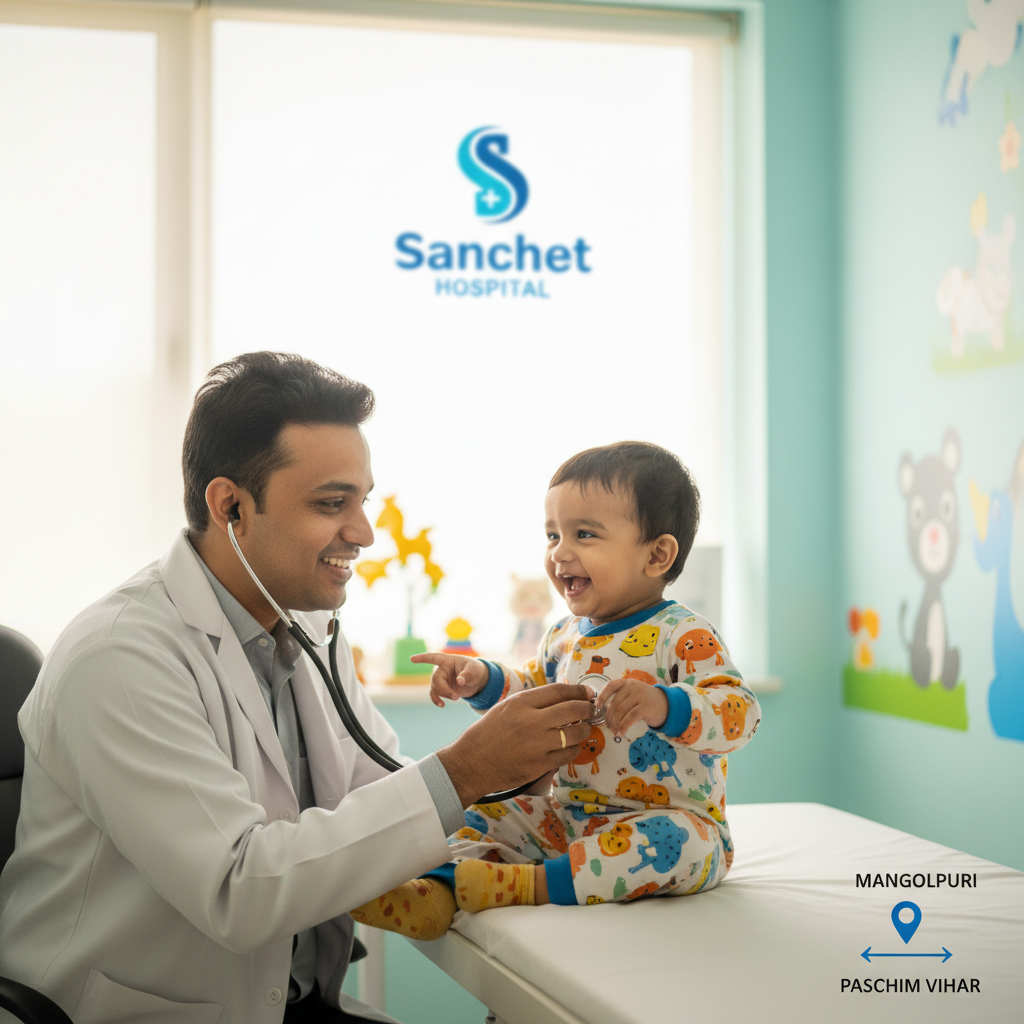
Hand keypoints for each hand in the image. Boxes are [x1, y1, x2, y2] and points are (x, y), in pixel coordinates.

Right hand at [409, 652, 489, 706]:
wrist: (478, 681)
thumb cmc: (475, 670)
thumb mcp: (474, 670)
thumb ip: (467, 675)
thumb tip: (459, 681)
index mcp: (448, 661)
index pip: (434, 658)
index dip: (423, 658)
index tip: (412, 659)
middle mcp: (442, 669)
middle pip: (435, 679)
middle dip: (443, 689)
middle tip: (455, 697)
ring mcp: (441, 680)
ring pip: (435, 688)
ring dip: (443, 695)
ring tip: (455, 698)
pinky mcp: (443, 689)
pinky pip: (435, 694)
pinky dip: (437, 700)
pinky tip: (442, 705)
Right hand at [436, 683, 596, 806]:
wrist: (472, 763)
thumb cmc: (489, 732)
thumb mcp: (507, 707)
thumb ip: (533, 702)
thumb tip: (564, 697)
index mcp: (521, 702)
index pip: (559, 691)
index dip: (578, 690)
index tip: (587, 693)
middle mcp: (530, 721)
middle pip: (572, 709)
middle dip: (588, 709)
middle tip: (592, 710)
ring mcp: (536, 744)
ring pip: (575, 733)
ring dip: (584, 730)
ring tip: (583, 728)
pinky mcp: (540, 764)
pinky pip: (568, 754)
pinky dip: (574, 749)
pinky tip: (572, 746)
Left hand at [597, 679, 667, 737]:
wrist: (667, 705)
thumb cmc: (646, 701)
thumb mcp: (634, 694)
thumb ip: (622, 698)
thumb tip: (605, 713)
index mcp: (627, 683)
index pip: (611, 686)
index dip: (602, 696)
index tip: (596, 706)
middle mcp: (632, 687)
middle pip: (615, 703)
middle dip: (610, 717)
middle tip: (609, 727)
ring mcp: (639, 696)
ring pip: (621, 712)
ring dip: (615, 724)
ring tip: (615, 732)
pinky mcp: (644, 707)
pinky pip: (629, 718)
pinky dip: (623, 727)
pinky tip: (620, 733)